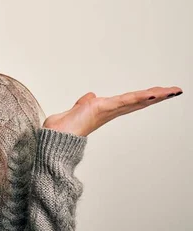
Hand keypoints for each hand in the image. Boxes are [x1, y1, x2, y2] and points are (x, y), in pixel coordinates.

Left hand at [43, 86, 182, 136]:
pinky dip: (137, 97)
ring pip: (135, 100)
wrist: (54, 139)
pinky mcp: (102, 108)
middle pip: (137, 101)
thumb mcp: (74, 111)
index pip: (128, 101)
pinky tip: (151, 94)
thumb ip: (83, 104)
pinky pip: (123, 100)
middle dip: (157, 96)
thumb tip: (91, 96)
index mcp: (104, 110)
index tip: (158, 92)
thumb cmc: (61, 130)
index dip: (144, 97)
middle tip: (175, 91)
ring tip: (172, 91)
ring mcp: (107, 110)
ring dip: (155, 95)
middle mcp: (109, 111)